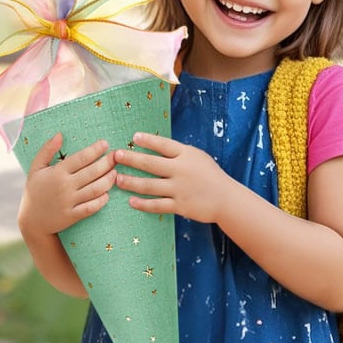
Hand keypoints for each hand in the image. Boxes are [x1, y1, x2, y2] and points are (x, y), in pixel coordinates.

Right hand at [18, 133, 116, 236]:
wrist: (31, 221)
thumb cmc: (35, 191)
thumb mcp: (35, 168)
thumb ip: (47, 150)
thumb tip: (59, 134)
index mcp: (56, 172)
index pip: (81, 158)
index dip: (95, 150)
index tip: (105, 143)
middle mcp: (64, 186)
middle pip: (92, 172)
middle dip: (107, 162)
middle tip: (117, 156)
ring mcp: (69, 202)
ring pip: (95, 189)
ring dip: (108, 180)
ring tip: (115, 172)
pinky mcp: (72, 216)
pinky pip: (91, 207)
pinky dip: (102, 200)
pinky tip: (108, 193)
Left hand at [113, 132, 231, 222]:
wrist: (226, 199)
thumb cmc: (210, 175)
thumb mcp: (197, 157)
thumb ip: (179, 152)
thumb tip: (156, 145)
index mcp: (186, 155)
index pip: (164, 145)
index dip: (149, 140)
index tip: (134, 137)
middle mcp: (181, 170)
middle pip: (151, 164)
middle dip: (131, 159)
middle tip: (116, 156)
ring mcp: (179, 189)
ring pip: (150, 185)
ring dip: (131, 182)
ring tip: (118, 180)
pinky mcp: (180, 205)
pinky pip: (157, 205)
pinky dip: (143, 204)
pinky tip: (131, 201)